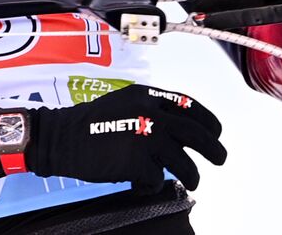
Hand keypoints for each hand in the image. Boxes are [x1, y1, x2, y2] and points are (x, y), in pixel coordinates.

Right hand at [0, 85, 226, 191]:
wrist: (61, 137)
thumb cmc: (90, 122)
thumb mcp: (126, 102)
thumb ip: (152, 110)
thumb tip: (179, 129)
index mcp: (150, 96)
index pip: (191, 106)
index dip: (208, 121)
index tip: (216, 131)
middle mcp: (152, 114)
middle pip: (197, 134)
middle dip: (214, 149)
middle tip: (221, 158)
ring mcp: (147, 138)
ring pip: (184, 162)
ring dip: (192, 174)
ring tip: (193, 180)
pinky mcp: (137, 162)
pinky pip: (157, 179)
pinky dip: (152, 185)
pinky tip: (143, 184)